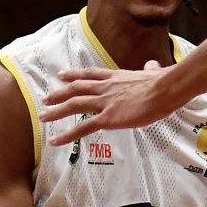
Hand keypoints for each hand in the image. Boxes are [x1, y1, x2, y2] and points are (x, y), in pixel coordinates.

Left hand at [40, 61, 178, 144]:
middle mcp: (106, 88)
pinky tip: (55, 140)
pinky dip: (67, 135)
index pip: (90, 74)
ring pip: (74, 105)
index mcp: (116, 77)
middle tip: (45, 99)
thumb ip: (150, 69)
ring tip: (42, 117)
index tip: (62, 75)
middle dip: (59, 94)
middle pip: (76, 89)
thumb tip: (153, 65)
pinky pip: (83, 128)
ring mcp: (105, 102)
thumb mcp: (155, 71)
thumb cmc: (163, 82)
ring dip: (56, 111)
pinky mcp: (108, 118)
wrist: (164, 89)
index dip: (74, 75)